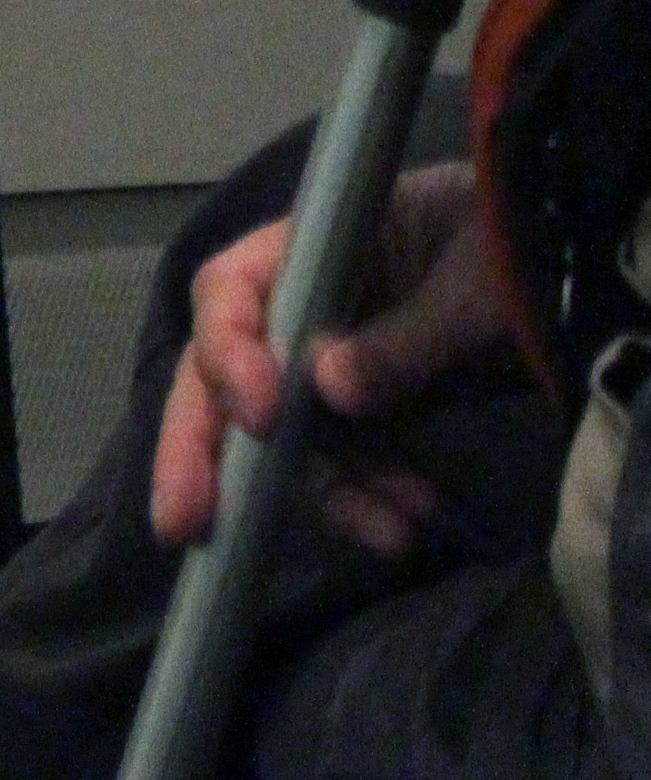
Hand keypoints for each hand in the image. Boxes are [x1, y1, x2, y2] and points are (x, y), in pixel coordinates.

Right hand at [150, 161, 524, 552]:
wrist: (594, 278)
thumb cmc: (530, 250)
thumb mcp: (480, 284)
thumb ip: (406, 338)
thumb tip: (327, 393)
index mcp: (316, 243)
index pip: (233, 291)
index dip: (229, 352)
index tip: (262, 417)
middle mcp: (308, 301)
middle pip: (224, 374)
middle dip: (205, 452)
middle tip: (185, 524)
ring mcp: (339, 356)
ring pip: (289, 436)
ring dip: (328, 492)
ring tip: (390, 535)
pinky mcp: (378, 403)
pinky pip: (349, 458)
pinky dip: (372, 494)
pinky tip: (414, 518)